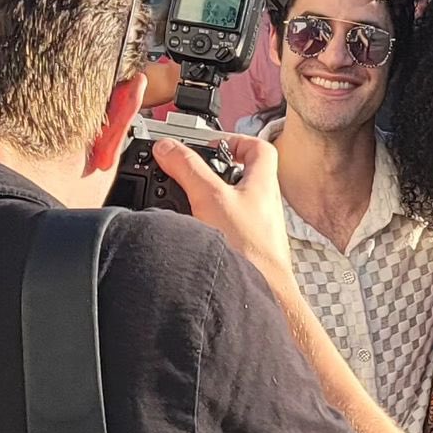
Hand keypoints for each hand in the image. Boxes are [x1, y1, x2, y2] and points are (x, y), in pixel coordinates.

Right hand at [152, 134, 291, 280]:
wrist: (264, 291)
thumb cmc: (251, 250)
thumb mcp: (211, 198)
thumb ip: (188, 170)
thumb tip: (167, 149)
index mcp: (263, 183)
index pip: (258, 148)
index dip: (235, 140)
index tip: (212, 146)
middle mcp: (265, 204)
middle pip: (244, 175)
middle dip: (217, 171)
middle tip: (195, 172)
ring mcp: (259, 228)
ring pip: (236, 203)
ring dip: (213, 199)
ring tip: (191, 201)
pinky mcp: (250, 248)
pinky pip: (231, 228)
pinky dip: (214, 224)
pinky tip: (198, 231)